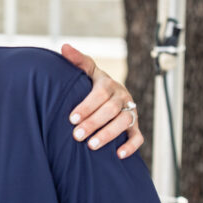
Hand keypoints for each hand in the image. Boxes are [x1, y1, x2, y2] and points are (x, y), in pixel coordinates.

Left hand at [61, 43, 142, 158]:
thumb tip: (64, 47)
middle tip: (77, 135)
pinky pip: (138, 136)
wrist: (108, 94)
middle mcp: (122, 96)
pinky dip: (131, 146)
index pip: (100, 93)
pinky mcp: (135, 126)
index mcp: (108, 83)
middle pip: (111, 109)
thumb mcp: (86, 70)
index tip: (71, 118)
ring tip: (91, 146)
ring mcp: (130, 110)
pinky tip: (119, 155)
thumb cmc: (91, 83)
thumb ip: (76, 60)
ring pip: (124, 122)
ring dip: (108, 134)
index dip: (87, 106)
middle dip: (94, 123)